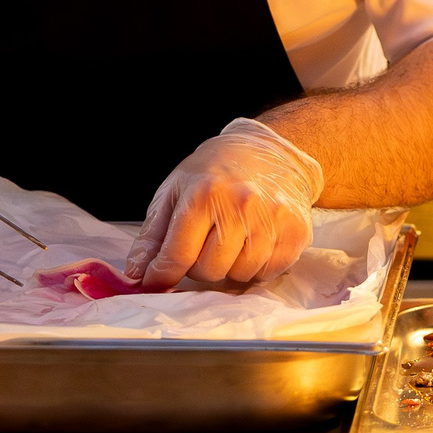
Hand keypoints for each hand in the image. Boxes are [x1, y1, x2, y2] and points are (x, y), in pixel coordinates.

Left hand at [124, 119, 323, 290]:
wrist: (270, 152)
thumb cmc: (215, 171)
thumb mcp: (174, 191)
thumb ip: (152, 236)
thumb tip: (136, 275)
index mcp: (204, 194)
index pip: (177, 255)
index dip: (162, 275)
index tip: (156, 281)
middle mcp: (240, 207)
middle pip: (208, 271)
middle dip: (199, 266)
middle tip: (204, 243)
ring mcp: (272, 220)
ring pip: (239, 275)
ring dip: (229, 267)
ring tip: (230, 241)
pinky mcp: (296, 231)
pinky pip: (267, 273)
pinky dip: (256, 266)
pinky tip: (253, 243)